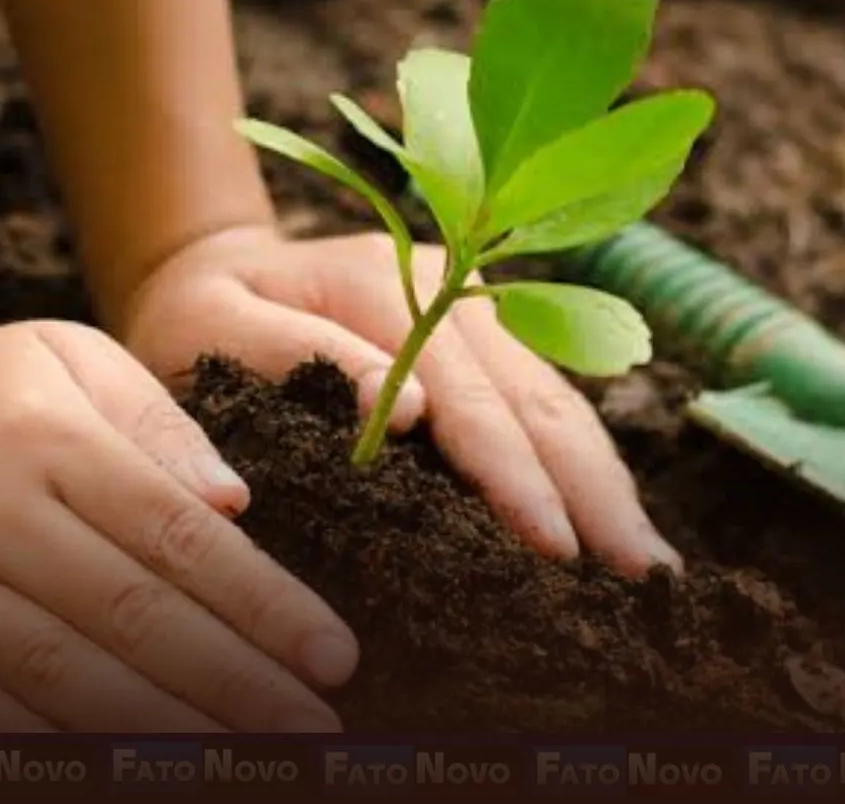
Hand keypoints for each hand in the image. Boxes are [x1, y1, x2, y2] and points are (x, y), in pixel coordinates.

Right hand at [0, 321, 355, 731]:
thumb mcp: (69, 358)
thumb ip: (157, 424)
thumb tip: (235, 504)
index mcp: (50, 436)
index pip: (179, 539)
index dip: (264, 608)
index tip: (335, 659)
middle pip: (133, 618)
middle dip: (237, 686)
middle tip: (315, 737)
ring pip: (60, 677)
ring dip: (161, 735)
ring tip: (239, 767)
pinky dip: (45, 750)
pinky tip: (119, 772)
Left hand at [121, 225, 681, 577]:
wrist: (206, 267)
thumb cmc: (195, 317)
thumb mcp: (208, 328)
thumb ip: (293, 354)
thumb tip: (408, 409)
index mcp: (381, 281)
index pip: (467, 391)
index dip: (514, 472)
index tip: (554, 546)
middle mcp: (450, 282)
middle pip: (536, 395)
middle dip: (591, 490)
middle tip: (640, 577)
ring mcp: (477, 305)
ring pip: (557, 398)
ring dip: (605, 482)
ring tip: (649, 565)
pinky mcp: (487, 335)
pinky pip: (548, 402)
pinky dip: (584, 465)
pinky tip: (615, 522)